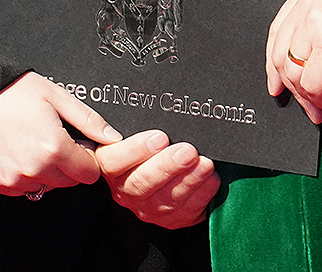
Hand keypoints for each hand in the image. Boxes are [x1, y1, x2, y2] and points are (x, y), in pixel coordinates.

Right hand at [0, 71, 121, 195]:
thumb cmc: (14, 92)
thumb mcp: (56, 96)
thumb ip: (88, 120)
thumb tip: (113, 138)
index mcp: (54, 148)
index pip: (89, 173)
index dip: (87, 157)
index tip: (78, 144)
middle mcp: (35, 170)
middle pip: (69, 182)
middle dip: (69, 164)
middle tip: (54, 139)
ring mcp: (14, 180)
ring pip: (46, 187)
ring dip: (46, 172)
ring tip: (34, 143)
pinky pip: (22, 189)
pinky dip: (25, 175)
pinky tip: (18, 152)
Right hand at [96, 130, 219, 228]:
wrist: (154, 169)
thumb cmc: (142, 144)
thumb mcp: (128, 130)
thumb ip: (130, 122)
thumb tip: (148, 103)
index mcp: (111, 166)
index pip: (113, 161)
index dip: (135, 150)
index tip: (160, 137)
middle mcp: (125, 190)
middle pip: (142, 182)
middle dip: (168, 166)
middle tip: (188, 151)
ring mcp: (147, 207)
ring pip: (167, 199)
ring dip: (189, 180)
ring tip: (206, 164)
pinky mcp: (169, 219)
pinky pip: (185, 211)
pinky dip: (201, 194)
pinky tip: (211, 179)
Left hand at [266, 0, 321, 123]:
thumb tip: (315, 59)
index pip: (279, 28)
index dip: (274, 61)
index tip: (277, 82)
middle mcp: (311, 2)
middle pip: (281, 53)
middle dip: (293, 88)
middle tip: (310, 108)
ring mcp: (317, 23)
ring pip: (294, 72)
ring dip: (310, 98)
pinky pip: (313, 85)